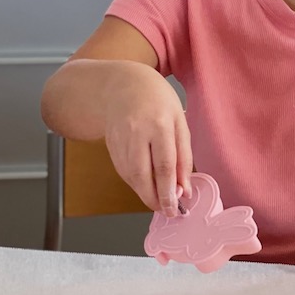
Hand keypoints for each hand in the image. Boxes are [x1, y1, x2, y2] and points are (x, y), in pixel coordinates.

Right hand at [103, 64, 192, 216]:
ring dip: (144, 194)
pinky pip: (122, 171)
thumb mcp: (179, 121)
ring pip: (130, 176)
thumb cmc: (157, 101)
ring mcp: (119, 139)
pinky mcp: (109, 145)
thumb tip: (184, 189)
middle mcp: (136, 132)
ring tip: (158, 201)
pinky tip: (145, 185)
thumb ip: (183, 156)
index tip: (176, 206)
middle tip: (166, 211)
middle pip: (143, 175)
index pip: (164, 164)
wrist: (122, 84)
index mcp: (159, 123)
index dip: (169, 190)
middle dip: (154, 198)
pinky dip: (134, 183)